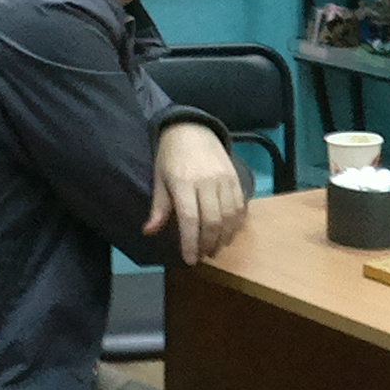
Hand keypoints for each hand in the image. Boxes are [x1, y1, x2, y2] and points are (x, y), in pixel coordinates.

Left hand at [145, 124, 246, 264]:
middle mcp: (207, 182)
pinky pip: (240, 205)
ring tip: (216, 248)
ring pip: (229, 216)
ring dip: (224, 237)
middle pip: (212, 221)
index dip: (190, 243)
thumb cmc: (171, 156)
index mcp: (183, 183)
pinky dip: (236, 223)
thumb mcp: (159, 179)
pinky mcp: (235, 177)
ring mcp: (224, 179)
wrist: (192, 128)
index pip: (190, 219)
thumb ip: (159, 207)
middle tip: (203, 256)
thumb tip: (148, 232)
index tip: (190, 260)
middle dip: (208, 243)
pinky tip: (229, 233)